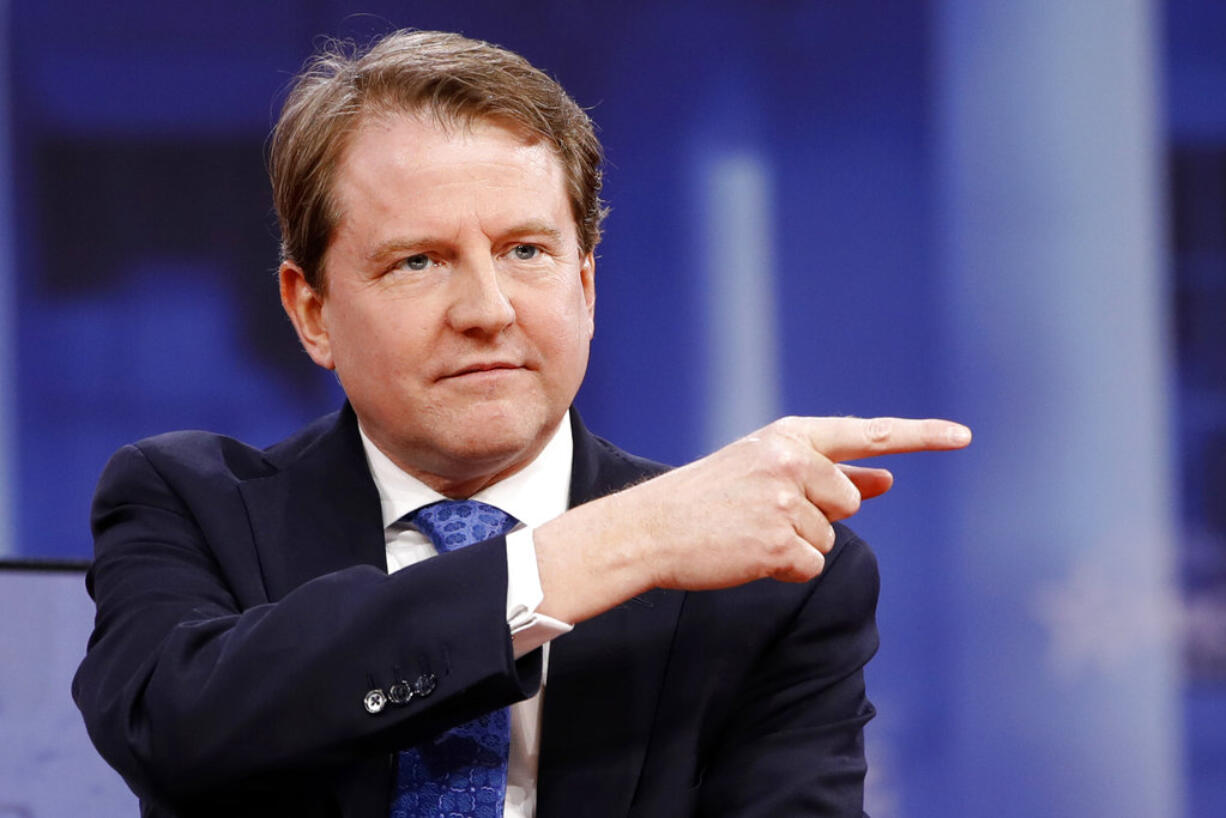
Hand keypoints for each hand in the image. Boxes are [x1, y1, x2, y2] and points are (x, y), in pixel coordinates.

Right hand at [534, 416, 970, 622]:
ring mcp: (786, 501)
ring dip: (796, 546)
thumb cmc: (708, 499)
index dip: (919, 437)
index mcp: (788, 437)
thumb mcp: (766, 471)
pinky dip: (784, 569)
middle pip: (847, 501)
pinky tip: (747, 554)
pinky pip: (811, 566)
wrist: (651, 528)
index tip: (962, 437)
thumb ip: (830, 475)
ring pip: (829, 539)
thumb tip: (886, 482)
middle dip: (817, 516)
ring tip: (747, 533)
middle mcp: (792, 461)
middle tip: (759, 514)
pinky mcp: (779, 541)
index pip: (865, 434)